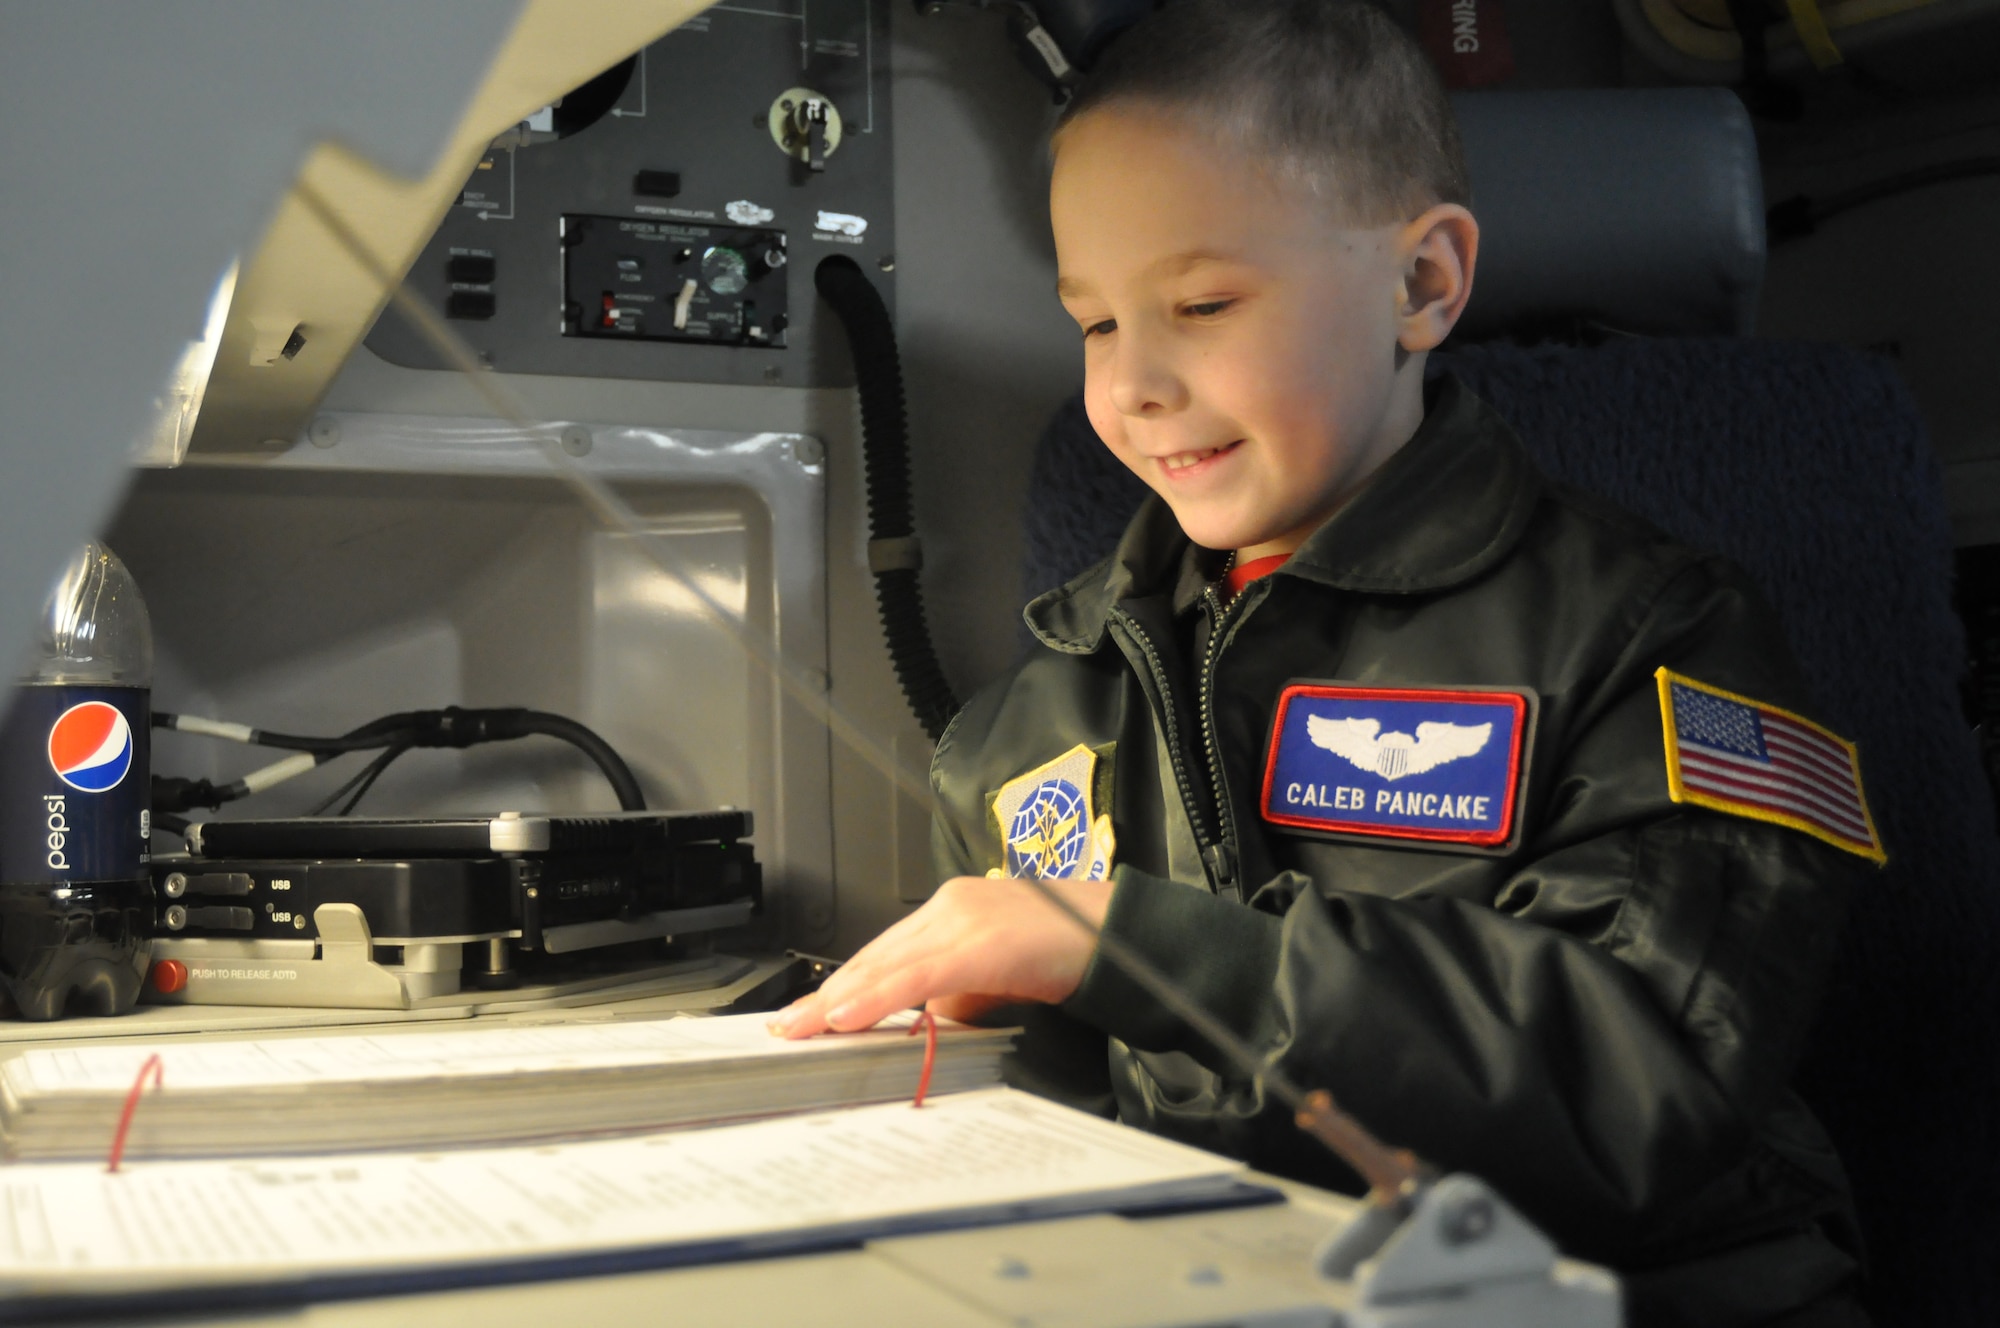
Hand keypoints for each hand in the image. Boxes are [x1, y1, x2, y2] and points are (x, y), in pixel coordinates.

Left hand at [768, 874, 1113, 1037]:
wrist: (1120, 933)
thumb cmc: (1069, 950)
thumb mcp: (1000, 975)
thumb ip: (960, 997)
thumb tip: (926, 1029)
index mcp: (953, 910)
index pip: (884, 951)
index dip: (844, 984)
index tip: (811, 1012)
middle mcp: (950, 906)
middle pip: (874, 956)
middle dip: (827, 995)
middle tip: (787, 1027)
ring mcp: (964, 920)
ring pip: (886, 964)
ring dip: (837, 1002)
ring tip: (802, 1029)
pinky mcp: (981, 943)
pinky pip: (918, 976)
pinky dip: (878, 998)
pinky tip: (848, 1016)